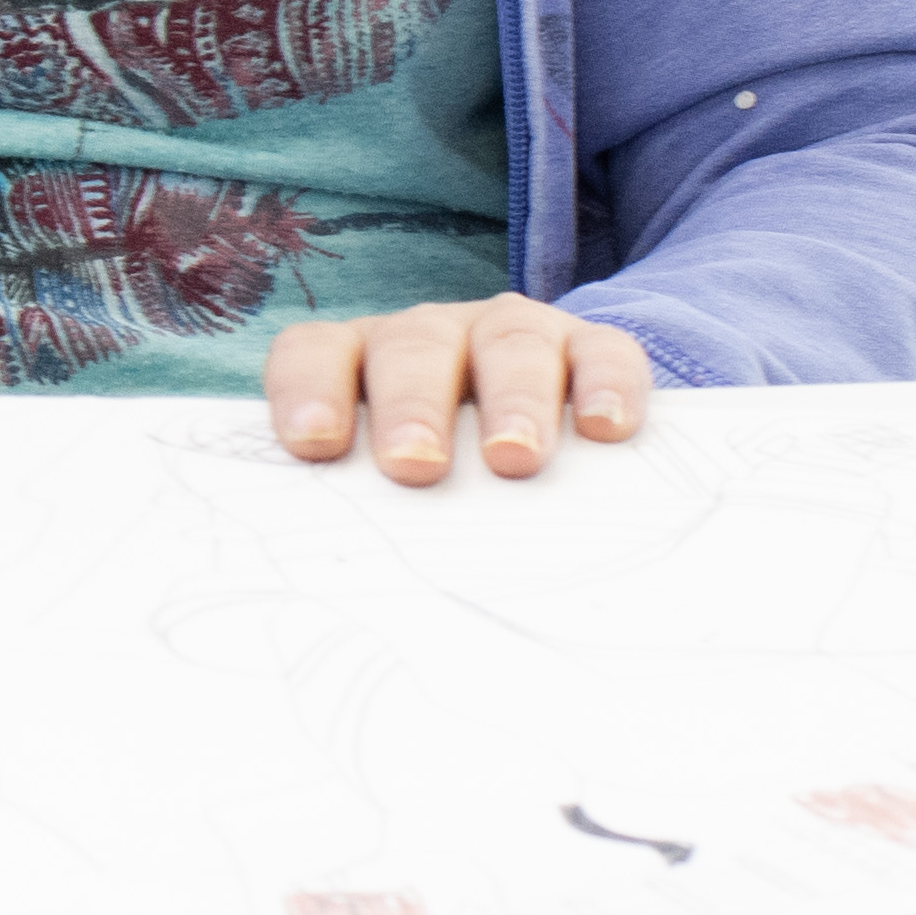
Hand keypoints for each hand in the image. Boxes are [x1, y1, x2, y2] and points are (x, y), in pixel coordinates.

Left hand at [270, 294, 654, 486]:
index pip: (315, 353)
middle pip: (413, 350)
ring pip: (509, 343)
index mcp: (361, 360)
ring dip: (512, 399)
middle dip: (413, 406)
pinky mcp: (589, 347)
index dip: (309, 390)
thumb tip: (349, 581)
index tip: (314, 443)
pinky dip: (606, 386)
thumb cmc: (439, 473)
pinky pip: (604, 352)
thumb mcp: (395, 479)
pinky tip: (605, 429)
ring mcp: (510, 333)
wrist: (540, 428)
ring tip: (514, 458)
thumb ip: (368, 503)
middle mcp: (431, 335)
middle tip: (416, 465)